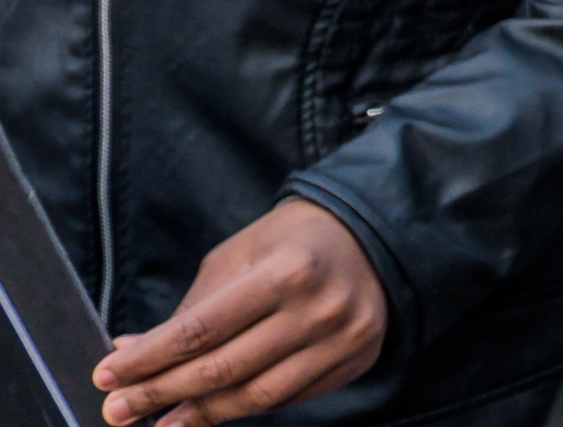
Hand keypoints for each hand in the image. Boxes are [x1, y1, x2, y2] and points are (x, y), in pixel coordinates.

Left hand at [93, 200, 384, 425]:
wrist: (373, 236)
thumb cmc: (294, 242)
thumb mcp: (240, 256)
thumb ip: (191, 309)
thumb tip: (131, 354)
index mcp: (287, 271)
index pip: (201, 330)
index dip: (148, 359)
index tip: (107, 375)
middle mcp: (319, 309)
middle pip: (222, 369)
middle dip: (160, 393)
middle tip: (118, 409)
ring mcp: (342, 340)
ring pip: (254, 396)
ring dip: (198, 414)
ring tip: (160, 423)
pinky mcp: (354, 361)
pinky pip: (287, 398)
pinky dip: (244, 406)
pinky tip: (213, 409)